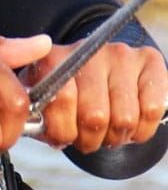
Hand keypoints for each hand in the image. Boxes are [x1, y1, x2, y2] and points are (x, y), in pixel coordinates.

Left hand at [23, 40, 167, 152]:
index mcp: (53, 57)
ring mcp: (120, 54)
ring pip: (125, 118)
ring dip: (117, 137)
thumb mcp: (42, 98)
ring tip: (108, 131)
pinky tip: (131, 123)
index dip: (62, 131)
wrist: (97, 68)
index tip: (62, 138)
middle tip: (88, 139)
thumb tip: (47, 134)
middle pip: (95, 116)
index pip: (61, 99)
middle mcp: (88, 50)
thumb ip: (36, 115)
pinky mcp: (149, 60)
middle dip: (90, 140)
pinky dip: (143, 128)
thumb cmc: (66, 92)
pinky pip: (153, 109)